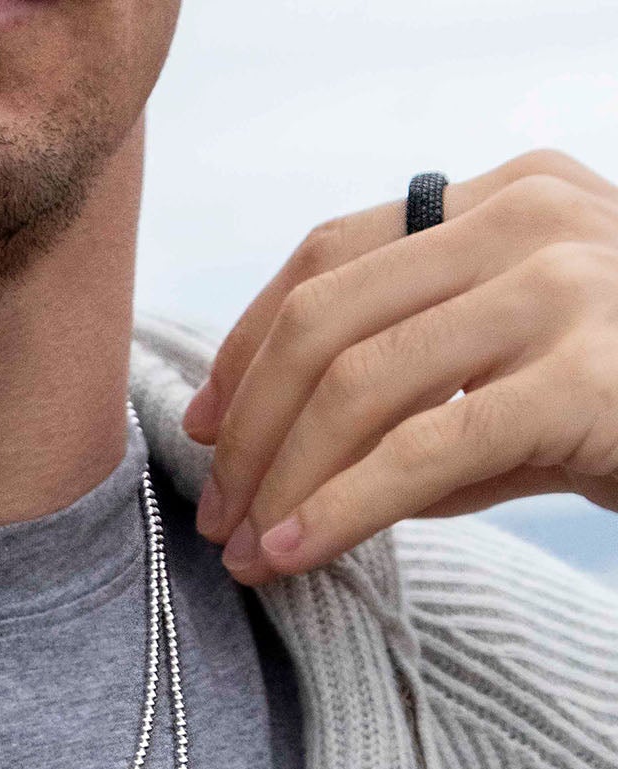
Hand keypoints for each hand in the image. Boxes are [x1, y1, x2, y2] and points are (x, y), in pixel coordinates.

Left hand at [183, 148, 617, 584]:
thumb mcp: (517, 365)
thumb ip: (412, 383)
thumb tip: (271, 453)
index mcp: (504, 198)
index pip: (330, 254)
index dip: (247, 345)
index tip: (203, 426)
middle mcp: (528, 222)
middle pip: (325, 318)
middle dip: (249, 429)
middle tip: (217, 515)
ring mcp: (558, 290)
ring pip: (356, 384)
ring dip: (279, 479)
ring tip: (246, 551)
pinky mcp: (581, 379)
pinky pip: (421, 450)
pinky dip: (338, 510)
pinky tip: (294, 556)